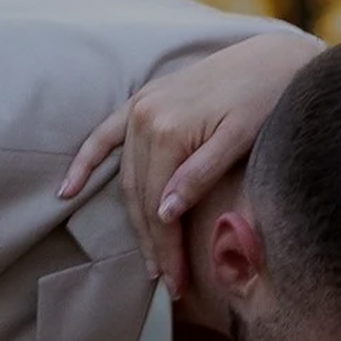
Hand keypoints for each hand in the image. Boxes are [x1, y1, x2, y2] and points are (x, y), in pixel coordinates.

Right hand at [58, 30, 324, 296]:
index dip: (166, 248)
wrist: (273, 57)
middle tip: (166, 281)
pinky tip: (67, 191)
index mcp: (168, 128)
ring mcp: (140, 107)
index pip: (158, 205)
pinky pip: (104, 136)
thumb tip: (165, 213)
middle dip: (152, 243)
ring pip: (127, 178)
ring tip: (149, 259)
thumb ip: (199, 175)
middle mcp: (146, 116)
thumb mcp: (239, 139)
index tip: (176, 283)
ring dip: (133, 220)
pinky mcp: (143, 101)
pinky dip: (85, 162)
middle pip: (140, 196)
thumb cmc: (264, 98)